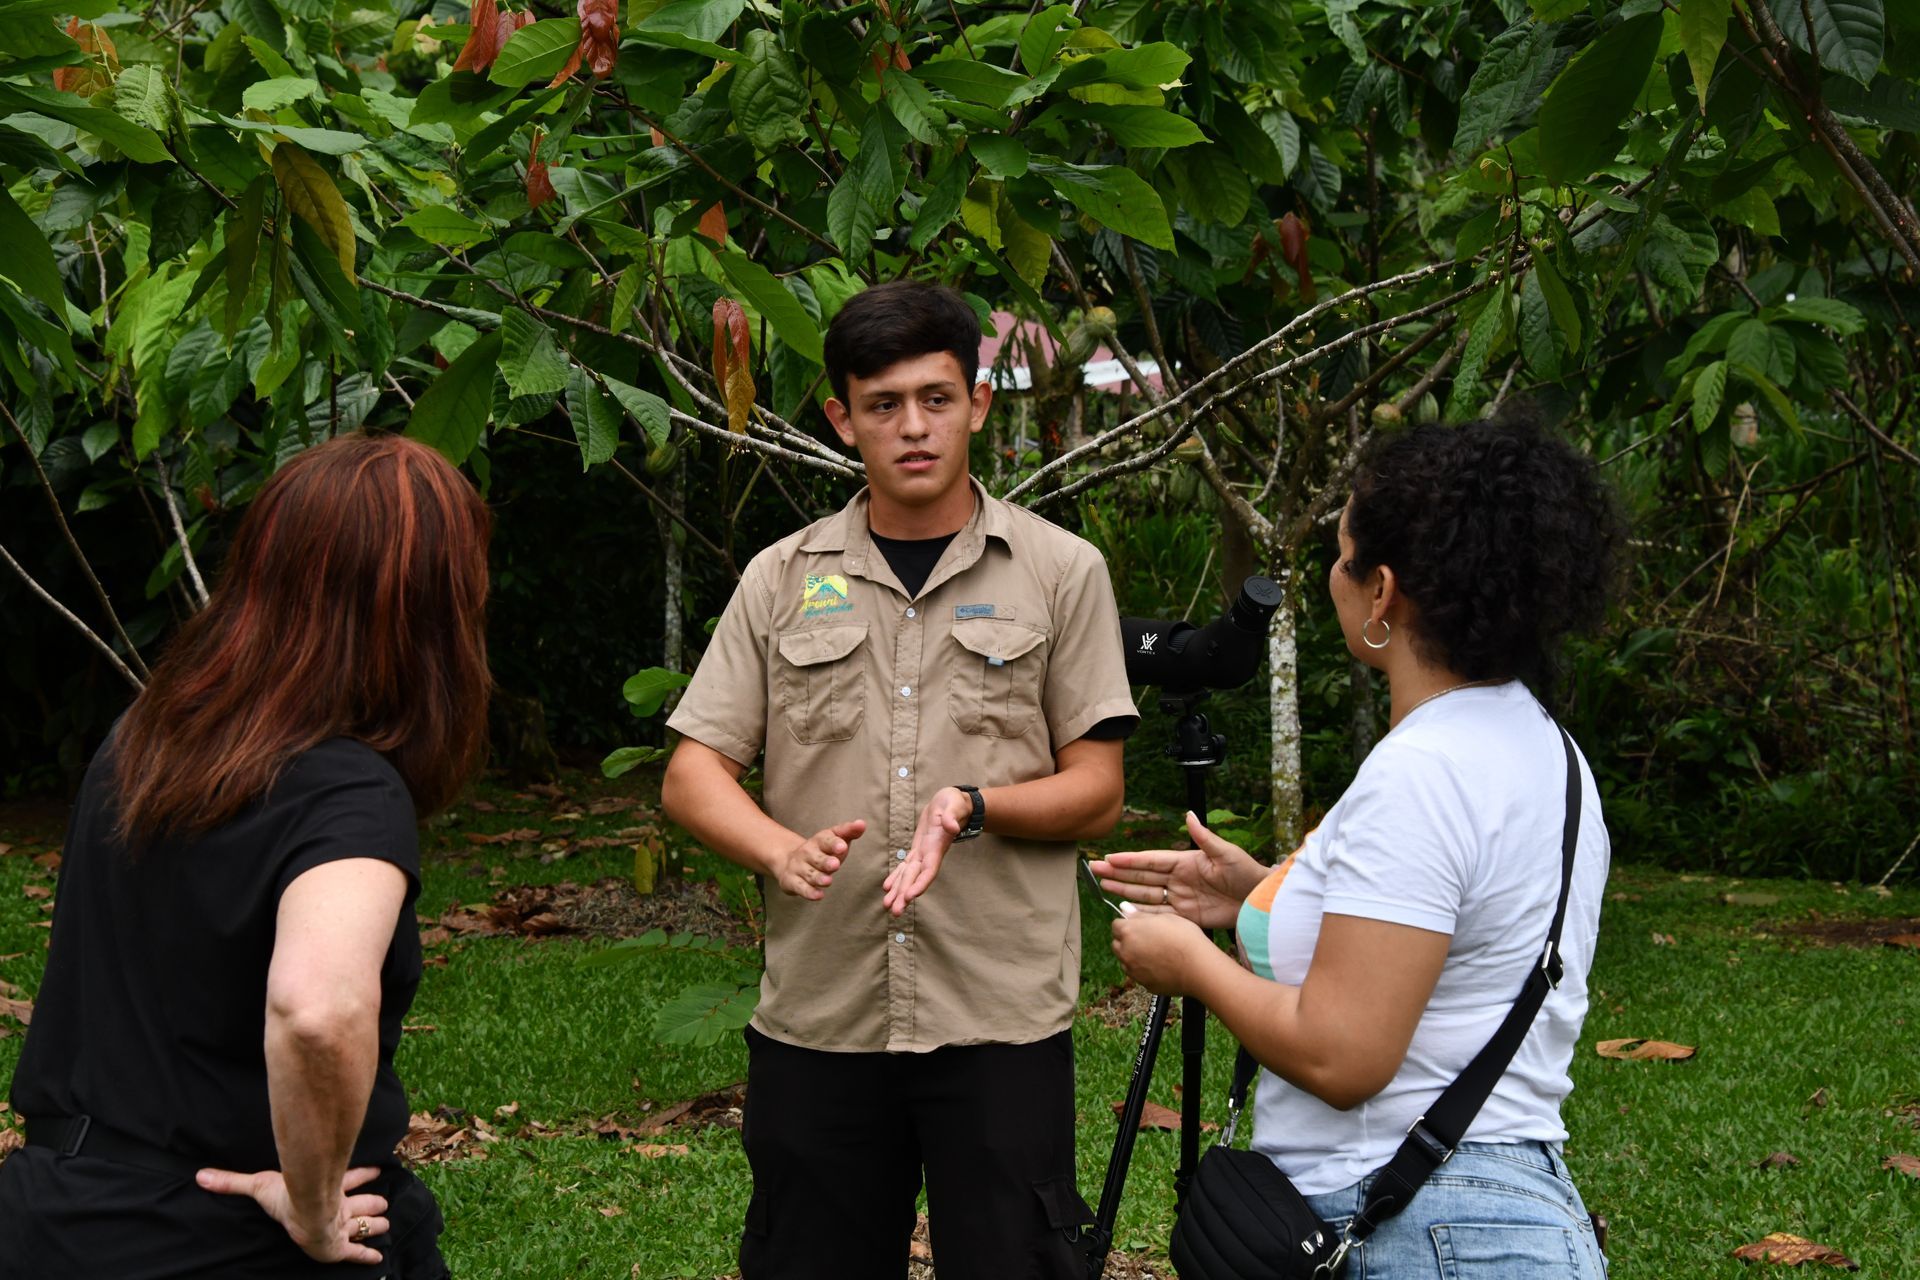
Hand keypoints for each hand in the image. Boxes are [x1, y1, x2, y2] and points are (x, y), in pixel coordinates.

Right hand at [195, 1165, 389, 1264]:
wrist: (306, 1211)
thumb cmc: (285, 1198)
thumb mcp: (257, 1186)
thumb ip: (232, 1182)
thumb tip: (201, 1175)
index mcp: (324, 1191)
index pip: (348, 1180)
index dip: (362, 1175)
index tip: (376, 1170)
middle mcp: (336, 1207)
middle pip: (359, 1203)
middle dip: (371, 1204)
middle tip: (383, 1204)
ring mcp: (340, 1226)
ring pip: (363, 1223)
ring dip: (374, 1223)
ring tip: (386, 1223)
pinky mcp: (340, 1246)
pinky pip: (356, 1253)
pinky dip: (367, 1255)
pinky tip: (377, 1259)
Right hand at [767, 819, 865, 898]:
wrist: (790, 862)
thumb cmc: (822, 851)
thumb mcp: (835, 839)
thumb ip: (849, 832)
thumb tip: (862, 824)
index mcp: (819, 840)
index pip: (826, 839)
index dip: (834, 843)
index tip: (843, 847)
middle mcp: (807, 852)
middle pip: (816, 857)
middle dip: (825, 861)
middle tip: (835, 864)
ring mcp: (799, 867)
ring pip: (809, 874)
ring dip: (818, 878)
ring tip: (828, 881)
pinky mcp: (792, 882)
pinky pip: (801, 887)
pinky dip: (809, 892)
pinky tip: (818, 896)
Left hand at [881, 787, 970, 915]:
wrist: (952, 802)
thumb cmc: (955, 803)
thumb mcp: (955, 805)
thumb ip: (952, 817)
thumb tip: (952, 827)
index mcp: (938, 846)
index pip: (929, 869)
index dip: (920, 883)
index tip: (910, 896)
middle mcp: (931, 854)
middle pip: (916, 878)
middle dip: (905, 894)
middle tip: (895, 911)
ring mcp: (924, 852)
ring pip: (909, 875)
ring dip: (899, 891)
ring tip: (888, 906)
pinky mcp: (918, 848)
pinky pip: (906, 866)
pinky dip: (896, 877)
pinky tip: (887, 888)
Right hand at [1088, 810, 1262, 928]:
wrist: (1259, 900)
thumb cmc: (1246, 872)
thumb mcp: (1226, 853)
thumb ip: (1205, 837)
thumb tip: (1189, 815)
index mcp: (1185, 861)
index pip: (1151, 860)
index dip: (1130, 860)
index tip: (1109, 858)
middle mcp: (1178, 879)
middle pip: (1142, 876)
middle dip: (1118, 873)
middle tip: (1095, 869)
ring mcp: (1181, 898)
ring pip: (1146, 894)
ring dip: (1124, 890)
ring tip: (1103, 886)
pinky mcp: (1187, 916)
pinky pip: (1160, 914)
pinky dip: (1142, 913)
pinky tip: (1125, 910)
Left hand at [1111, 911, 1210, 995]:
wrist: (1199, 967)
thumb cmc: (1185, 938)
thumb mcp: (1165, 917)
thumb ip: (1141, 915)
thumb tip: (1125, 909)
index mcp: (1129, 932)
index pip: (1116, 925)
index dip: (1127, 924)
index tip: (1138, 926)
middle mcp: (1126, 952)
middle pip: (1117, 944)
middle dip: (1127, 941)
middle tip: (1147, 939)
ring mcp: (1134, 971)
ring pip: (1126, 961)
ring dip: (1134, 956)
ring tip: (1155, 953)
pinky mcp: (1143, 984)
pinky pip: (1138, 975)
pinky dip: (1144, 971)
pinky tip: (1161, 966)